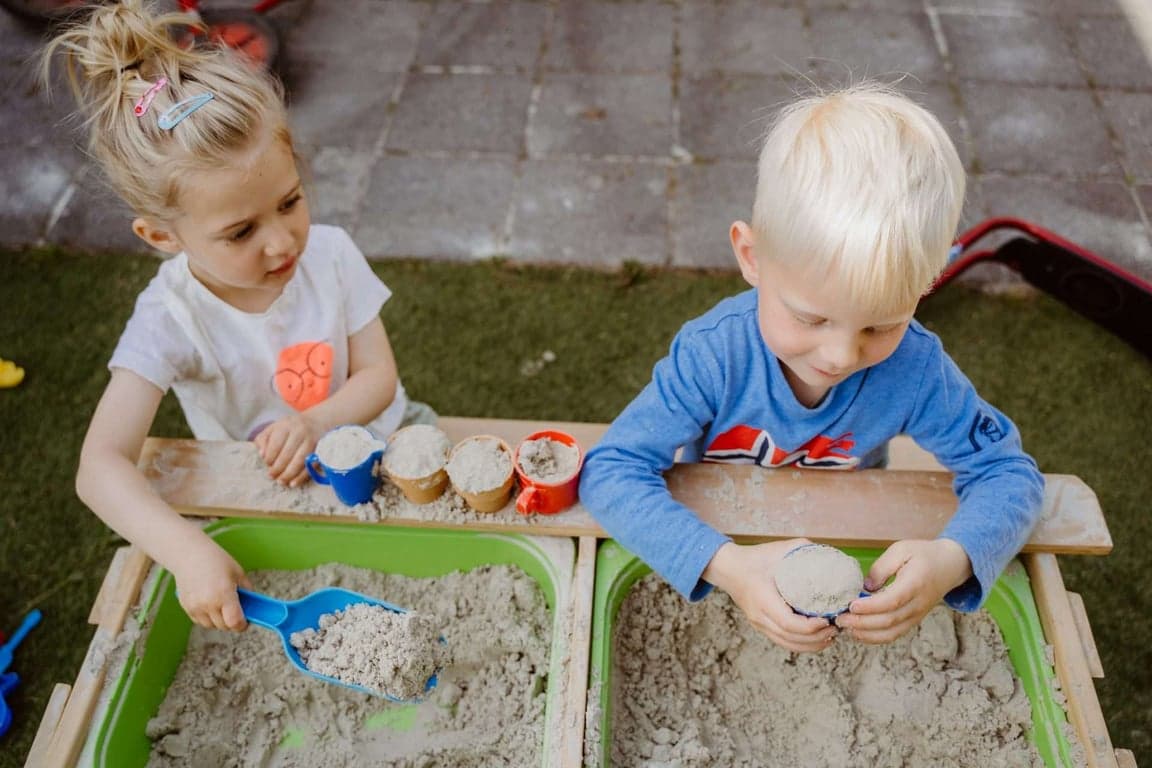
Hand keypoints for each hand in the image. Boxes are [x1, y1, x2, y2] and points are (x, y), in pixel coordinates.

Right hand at [171, 540, 251, 630]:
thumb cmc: (216, 560)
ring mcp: (195, 607)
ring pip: (211, 625)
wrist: (189, 554)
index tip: (245, 622)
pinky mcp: (186, 607)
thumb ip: (247, 591)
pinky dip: (207, 617)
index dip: (242, 625)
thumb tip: (252, 606)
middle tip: (236, 611)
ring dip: (219, 621)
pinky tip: (210, 603)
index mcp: (224, 594)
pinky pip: (200, 621)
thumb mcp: (238, 573)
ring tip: (222, 606)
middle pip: (224, 626)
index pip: (234, 622)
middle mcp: (208, 603)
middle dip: (232, 622)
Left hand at [253, 412, 321, 486]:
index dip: (270, 457)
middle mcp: (300, 431)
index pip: (276, 444)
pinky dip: (302, 477)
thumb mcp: (274, 428)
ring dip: (289, 474)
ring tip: (281, 482)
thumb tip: (262, 455)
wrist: (316, 423)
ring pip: (300, 461)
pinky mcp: (320, 451)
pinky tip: (294, 483)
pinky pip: (311, 466)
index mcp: (286, 426)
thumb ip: (263, 440)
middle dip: (278, 468)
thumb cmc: (290, 428)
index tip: (267, 465)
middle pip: (288, 453)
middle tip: (271, 476)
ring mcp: (312, 441)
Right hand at [703, 539, 837, 652]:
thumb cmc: (753, 558)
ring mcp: (759, 623)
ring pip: (787, 644)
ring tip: (829, 636)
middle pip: (790, 638)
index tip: (827, 619)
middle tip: (835, 628)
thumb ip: (802, 549)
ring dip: (810, 645)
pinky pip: (782, 641)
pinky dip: (800, 645)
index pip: (789, 623)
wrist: (728, 568)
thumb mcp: (778, 549)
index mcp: (763, 598)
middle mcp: (759, 616)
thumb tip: (828, 554)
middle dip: (816, 638)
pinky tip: (815, 640)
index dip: (810, 627)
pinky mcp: (761, 626)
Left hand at [835, 538, 971, 643]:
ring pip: (891, 633)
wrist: (950, 566)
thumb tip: (865, 587)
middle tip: (839, 618)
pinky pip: (894, 634)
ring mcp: (916, 615)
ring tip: (845, 626)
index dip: (870, 606)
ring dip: (866, 634)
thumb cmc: (923, 555)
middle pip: (889, 621)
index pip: (892, 601)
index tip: (851, 605)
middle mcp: (917, 604)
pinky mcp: (912, 621)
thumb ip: (882, 567)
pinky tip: (858, 631)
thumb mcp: (901, 550)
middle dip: (861, 622)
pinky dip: (875, 637)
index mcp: (915, 583)